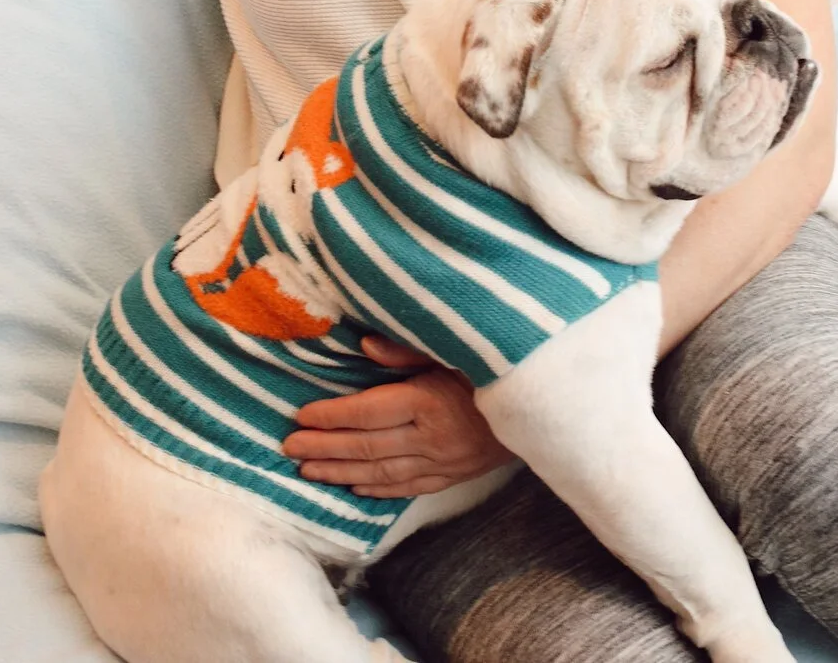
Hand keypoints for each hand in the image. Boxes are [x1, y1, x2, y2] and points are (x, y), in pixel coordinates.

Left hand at [282, 335, 514, 497]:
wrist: (548, 406)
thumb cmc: (499, 366)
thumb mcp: (457, 347)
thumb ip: (409, 350)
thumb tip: (364, 347)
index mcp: (428, 400)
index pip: (366, 412)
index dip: (330, 416)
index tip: (300, 416)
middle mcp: (430, 438)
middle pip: (366, 447)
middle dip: (323, 448)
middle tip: (288, 449)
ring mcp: (442, 463)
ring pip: (381, 473)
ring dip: (340, 473)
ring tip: (308, 472)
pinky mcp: (454, 476)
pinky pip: (408, 488)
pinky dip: (377, 489)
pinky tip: (354, 487)